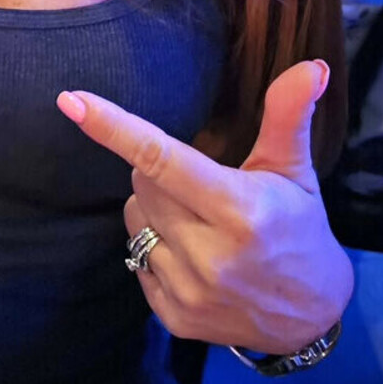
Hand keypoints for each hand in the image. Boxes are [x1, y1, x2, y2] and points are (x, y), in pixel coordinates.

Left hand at [57, 60, 352, 353]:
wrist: (312, 318)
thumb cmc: (300, 228)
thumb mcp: (295, 169)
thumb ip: (289, 114)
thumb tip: (312, 65)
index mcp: (240, 210)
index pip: (161, 158)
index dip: (113, 127)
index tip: (71, 101)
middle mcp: (211, 255)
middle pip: (143, 183)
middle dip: (161, 172)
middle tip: (200, 183)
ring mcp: (190, 291)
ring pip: (136, 220)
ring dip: (156, 210)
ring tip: (200, 221)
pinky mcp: (174, 318)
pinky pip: (136, 260)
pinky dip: (157, 249)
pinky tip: (193, 255)